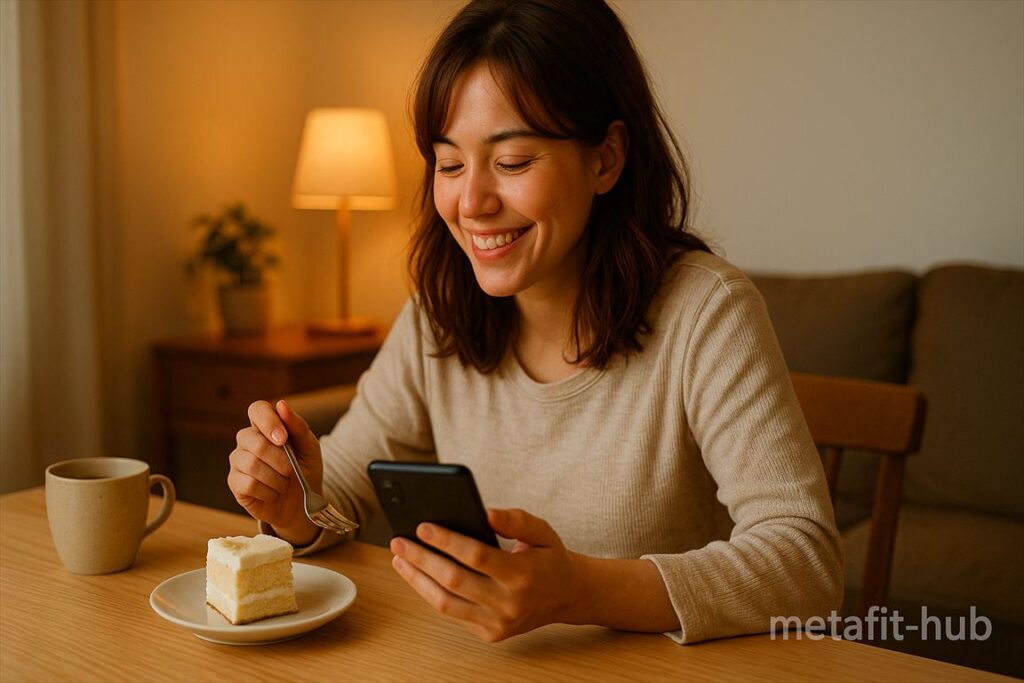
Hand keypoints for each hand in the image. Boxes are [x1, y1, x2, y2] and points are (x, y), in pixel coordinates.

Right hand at [227, 399, 319, 545]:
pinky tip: (274, 493)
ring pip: (250, 463)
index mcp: (267, 426)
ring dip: (276, 477)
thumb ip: (298, 426)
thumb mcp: (310, 448)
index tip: (283, 439)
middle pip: (251, 438)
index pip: (257, 409)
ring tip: (285, 483)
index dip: (268, 421)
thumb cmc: (305, 471)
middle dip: (278, 458)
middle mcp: (248, 440)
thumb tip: (282, 405)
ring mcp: (238, 461)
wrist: (303, 504)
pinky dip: (268, 491)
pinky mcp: (235, 482)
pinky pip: (248, 484)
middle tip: (291, 470)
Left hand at [389, 508, 588, 641]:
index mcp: (523, 574)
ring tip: (399, 558)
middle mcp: (509, 603)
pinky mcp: (489, 634)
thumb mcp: (542, 531)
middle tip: (399, 541)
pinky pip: (452, 613)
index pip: (476, 556)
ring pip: (446, 602)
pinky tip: (417, 574)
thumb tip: (485, 512)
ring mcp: (498, 623)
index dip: (447, 541)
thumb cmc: (549, 557)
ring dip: (417, 579)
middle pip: (454, 580)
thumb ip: (515, 519)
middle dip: (421, 559)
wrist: (568, 596)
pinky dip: (430, 593)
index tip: (422, 526)